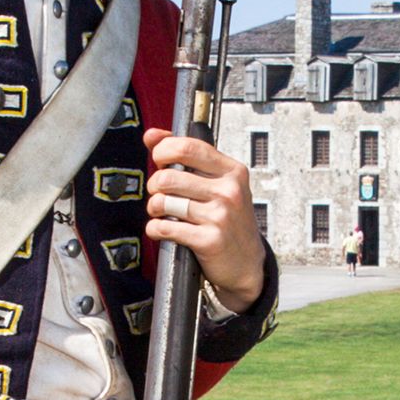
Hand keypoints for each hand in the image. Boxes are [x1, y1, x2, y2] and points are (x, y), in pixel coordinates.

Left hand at [143, 126, 266, 310]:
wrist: (247, 264)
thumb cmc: (230, 220)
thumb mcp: (219, 183)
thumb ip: (187, 157)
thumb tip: (152, 135)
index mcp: (232, 171)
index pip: (188, 147)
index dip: (163, 151)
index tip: (159, 160)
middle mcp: (228, 191)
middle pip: (168, 177)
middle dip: (155, 186)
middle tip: (160, 193)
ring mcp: (220, 216)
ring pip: (163, 202)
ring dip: (154, 209)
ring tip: (162, 212)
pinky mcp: (209, 240)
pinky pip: (164, 228)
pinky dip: (155, 229)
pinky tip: (162, 229)